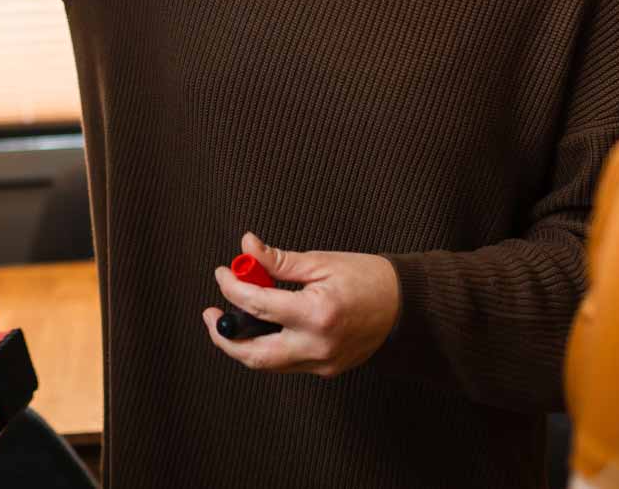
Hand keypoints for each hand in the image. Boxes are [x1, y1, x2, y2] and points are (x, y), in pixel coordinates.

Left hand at [201, 231, 400, 376]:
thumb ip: (278, 260)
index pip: (257, 305)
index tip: (222, 273)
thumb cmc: (368, 278)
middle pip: (253, 354)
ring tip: (233, 318)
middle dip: (224, 336)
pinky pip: (287, 362)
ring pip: (268, 364)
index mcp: (316, 314)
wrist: (407, 306)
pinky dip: (269, 345)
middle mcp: (317, 346)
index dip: (231, 287)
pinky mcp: (326, 369)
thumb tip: (246, 247)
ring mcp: (322, 363)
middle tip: (211, 314)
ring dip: (244, 344)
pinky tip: (265, 325)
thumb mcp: (321, 261)